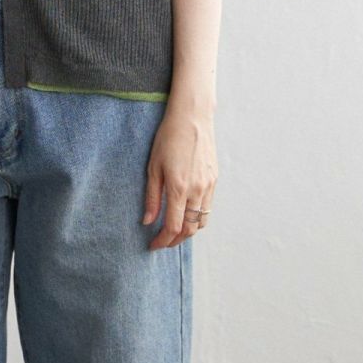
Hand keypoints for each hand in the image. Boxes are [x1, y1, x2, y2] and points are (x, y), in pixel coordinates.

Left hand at [142, 106, 216, 248]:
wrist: (192, 117)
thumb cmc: (168, 139)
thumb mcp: (153, 167)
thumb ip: (152, 197)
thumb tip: (148, 221)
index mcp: (179, 188)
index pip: (173, 226)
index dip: (163, 241)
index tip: (153, 245)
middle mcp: (197, 190)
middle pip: (189, 229)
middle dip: (175, 240)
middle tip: (163, 242)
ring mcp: (208, 185)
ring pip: (201, 221)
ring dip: (188, 231)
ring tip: (174, 231)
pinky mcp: (214, 179)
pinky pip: (208, 207)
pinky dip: (197, 217)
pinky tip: (186, 214)